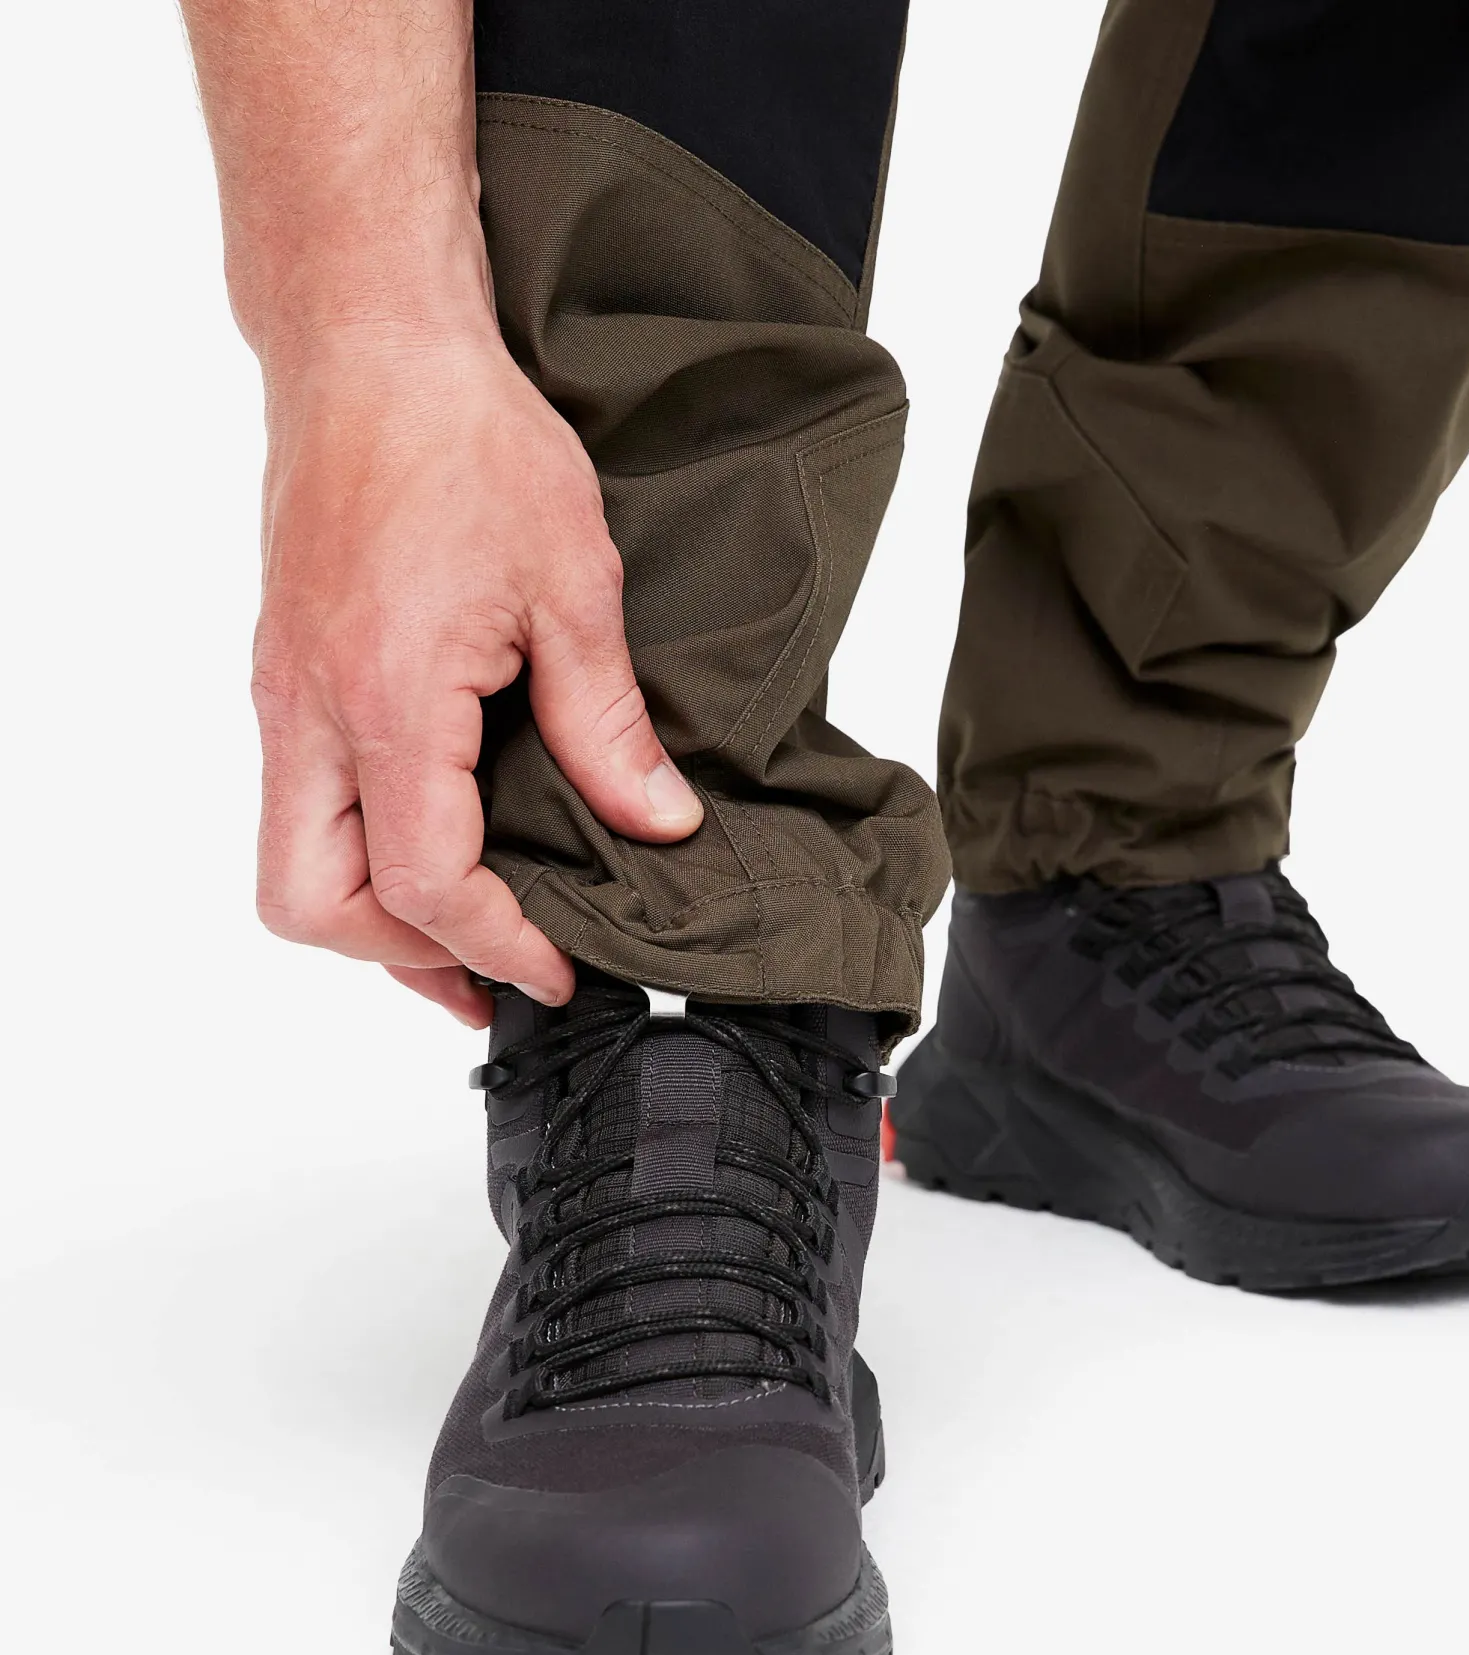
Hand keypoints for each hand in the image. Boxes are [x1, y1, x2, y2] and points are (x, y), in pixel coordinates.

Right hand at [247, 329, 700, 1025]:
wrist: (373, 345)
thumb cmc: (464, 438)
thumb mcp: (572, 586)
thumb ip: (608, 724)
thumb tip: (658, 821)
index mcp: (387, 698)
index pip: (424, 883)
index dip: (497, 945)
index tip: (559, 969)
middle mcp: (311, 709)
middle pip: (312, 901)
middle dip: (404, 955)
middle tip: (497, 970)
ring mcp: (285, 690)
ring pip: (287, 861)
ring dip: (371, 915)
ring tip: (463, 937)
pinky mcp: (286, 670)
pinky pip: (299, 802)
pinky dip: (355, 852)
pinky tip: (426, 845)